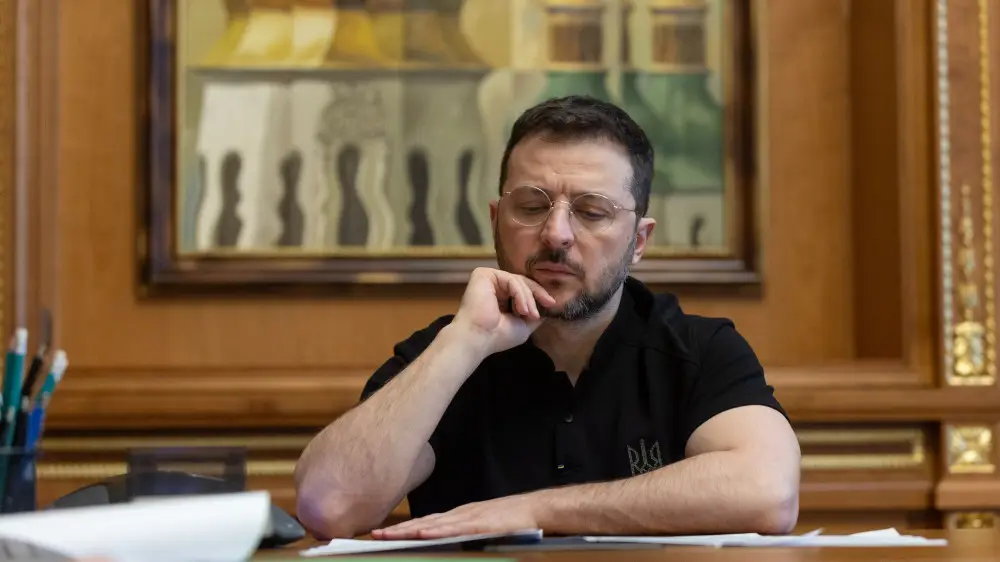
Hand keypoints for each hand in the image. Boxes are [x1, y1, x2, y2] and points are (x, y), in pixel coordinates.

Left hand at [371, 494, 539, 539]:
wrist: (534, 509)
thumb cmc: (510, 520)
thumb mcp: (480, 527)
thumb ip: (462, 532)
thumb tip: (441, 542)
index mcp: (458, 516)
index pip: (424, 522)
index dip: (402, 528)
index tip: (382, 533)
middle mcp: (458, 515)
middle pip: (423, 523)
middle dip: (398, 529)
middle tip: (374, 534)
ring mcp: (468, 517)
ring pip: (433, 525)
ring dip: (409, 530)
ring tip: (389, 535)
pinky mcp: (479, 524)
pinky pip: (454, 528)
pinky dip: (437, 531)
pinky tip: (422, 534)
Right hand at [452, 267, 555, 354]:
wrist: (479, 338)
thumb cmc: (498, 336)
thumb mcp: (524, 324)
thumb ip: (534, 311)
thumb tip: (549, 303)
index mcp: (500, 297)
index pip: (522, 289)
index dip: (539, 294)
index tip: (552, 303)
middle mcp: (493, 286)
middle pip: (522, 282)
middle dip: (537, 294)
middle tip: (548, 304)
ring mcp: (488, 279)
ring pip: (518, 281)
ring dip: (529, 298)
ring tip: (530, 314)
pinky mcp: (483, 274)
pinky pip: (510, 279)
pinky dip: (520, 294)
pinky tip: (522, 309)